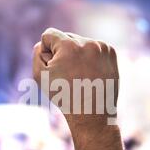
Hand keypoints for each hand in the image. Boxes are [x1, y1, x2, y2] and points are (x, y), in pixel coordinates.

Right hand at [33, 28, 129, 149]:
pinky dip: (90, 58)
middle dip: (62, 53)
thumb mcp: (40, 77)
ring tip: (80, 76)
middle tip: (67, 76)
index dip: (46, 52)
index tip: (54, 68)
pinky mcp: (111, 53)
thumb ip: (37, 54)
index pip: (49, 35)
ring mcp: (102, 47)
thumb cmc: (64, 96)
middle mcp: (88, 43)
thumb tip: (44, 44)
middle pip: (66, 38)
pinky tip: (90, 74)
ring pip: (81, 43)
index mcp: (69, 46)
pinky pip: (94, 48)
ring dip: (77, 55)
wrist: (92, 113)